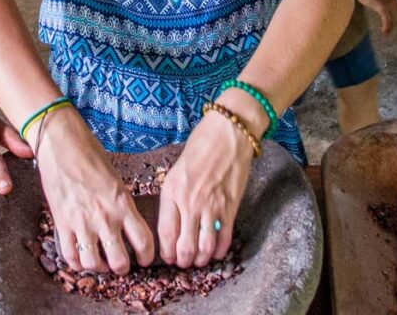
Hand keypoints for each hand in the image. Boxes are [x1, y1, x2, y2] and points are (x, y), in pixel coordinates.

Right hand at [35, 110, 154, 274]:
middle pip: (119, 262)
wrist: (62, 143)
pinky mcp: (61, 223)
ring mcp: (82, 223)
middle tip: (120, 264)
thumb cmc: (90, 155)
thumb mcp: (115, 179)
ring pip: (94, 263)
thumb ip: (122, 204)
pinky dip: (76, 262)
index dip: (147, 257)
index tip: (145, 260)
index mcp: (123, 204)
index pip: (143, 242)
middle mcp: (105, 218)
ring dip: (99, 267)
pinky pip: (70, 255)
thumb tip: (126, 225)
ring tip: (100, 261)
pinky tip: (80, 257)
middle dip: (122, 268)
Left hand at [158, 111, 253, 268]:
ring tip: (199, 260)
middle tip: (184, 262)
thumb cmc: (201, 147)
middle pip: (184, 246)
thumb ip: (174, 196)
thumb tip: (174, 222)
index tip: (168, 257)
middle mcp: (189, 203)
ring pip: (204, 247)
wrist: (228, 133)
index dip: (166, 251)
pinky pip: (224, 238)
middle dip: (183, 260)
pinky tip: (216, 252)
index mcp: (172, 192)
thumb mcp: (177, 170)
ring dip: (201, 259)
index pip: (165, 233)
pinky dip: (219, 250)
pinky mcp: (230, 207)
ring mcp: (211, 206)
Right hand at [354, 0, 396, 35]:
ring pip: (392, 21)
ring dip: (389, 29)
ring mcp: (389, 4)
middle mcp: (394, 1)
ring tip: (385, 35)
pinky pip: (387, 20)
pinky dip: (386, 27)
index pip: (396, 14)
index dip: (394, 22)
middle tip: (387, 35)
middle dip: (392, 27)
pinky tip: (384, 32)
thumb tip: (377, 8)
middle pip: (396, 18)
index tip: (389, 29)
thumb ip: (378, 4)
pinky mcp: (383, 8)